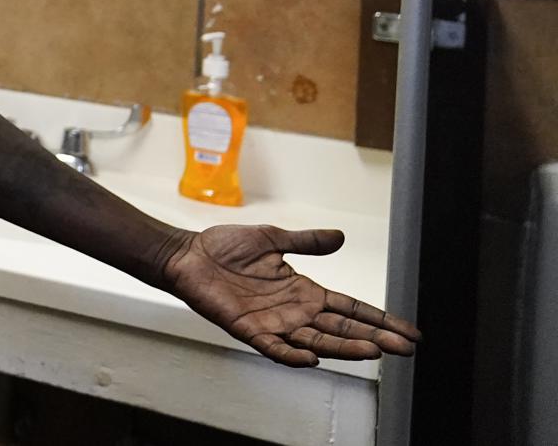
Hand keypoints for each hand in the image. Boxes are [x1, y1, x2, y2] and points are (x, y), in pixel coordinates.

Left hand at [160, 225, 421, 366]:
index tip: (409, 332)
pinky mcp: (248, 329)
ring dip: (343, 349)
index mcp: (304, 291)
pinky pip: (274, 348)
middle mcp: (295, 311)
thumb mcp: (272, 238)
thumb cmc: (225, 247)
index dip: (379, 320)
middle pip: (342, 330)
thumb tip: (340, 237)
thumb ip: (306, 242)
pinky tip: (312, 358)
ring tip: (373, 351)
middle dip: (375, 339)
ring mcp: (274, 323)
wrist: (188, 255)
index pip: (350, 309)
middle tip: (406, 349)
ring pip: (317, 342)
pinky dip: (292, 355)